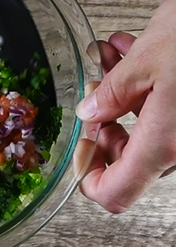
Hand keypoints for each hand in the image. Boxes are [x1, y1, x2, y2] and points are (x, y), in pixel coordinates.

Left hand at [74, 0, 175, 212]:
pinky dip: (147, 88)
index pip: (115, 194)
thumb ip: (113, 93)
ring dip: (122, 97)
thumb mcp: (147, 60)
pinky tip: (132, 52)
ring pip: (148, 129)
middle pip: (129, 159)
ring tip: (108, 57)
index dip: (88, 177)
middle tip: (93, 92)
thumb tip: (92, 112)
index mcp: (164, 144)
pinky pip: (169, 112)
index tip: (80, 147)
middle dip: (103, 123)